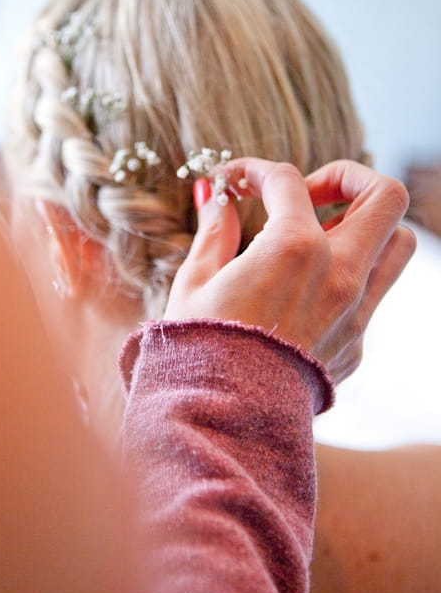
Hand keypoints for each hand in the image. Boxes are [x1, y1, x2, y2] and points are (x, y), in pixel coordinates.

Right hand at [164, 158, 415, 383]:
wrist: (222, 421)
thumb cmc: (199, 348)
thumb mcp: (194, 281)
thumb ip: (215, 231)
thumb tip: (219, 198)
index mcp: (293, 248)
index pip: (288, 181)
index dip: (256, 170)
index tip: (236, 181)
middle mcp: (339, 273)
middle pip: (385, 195)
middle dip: (348, 179)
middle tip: (307, 194)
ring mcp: (356, 311)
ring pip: (398, 243)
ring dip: (365, 226)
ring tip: (317, 237)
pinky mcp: (357, 343)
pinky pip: (373, 293)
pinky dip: (349, 276)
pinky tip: (306, 289)